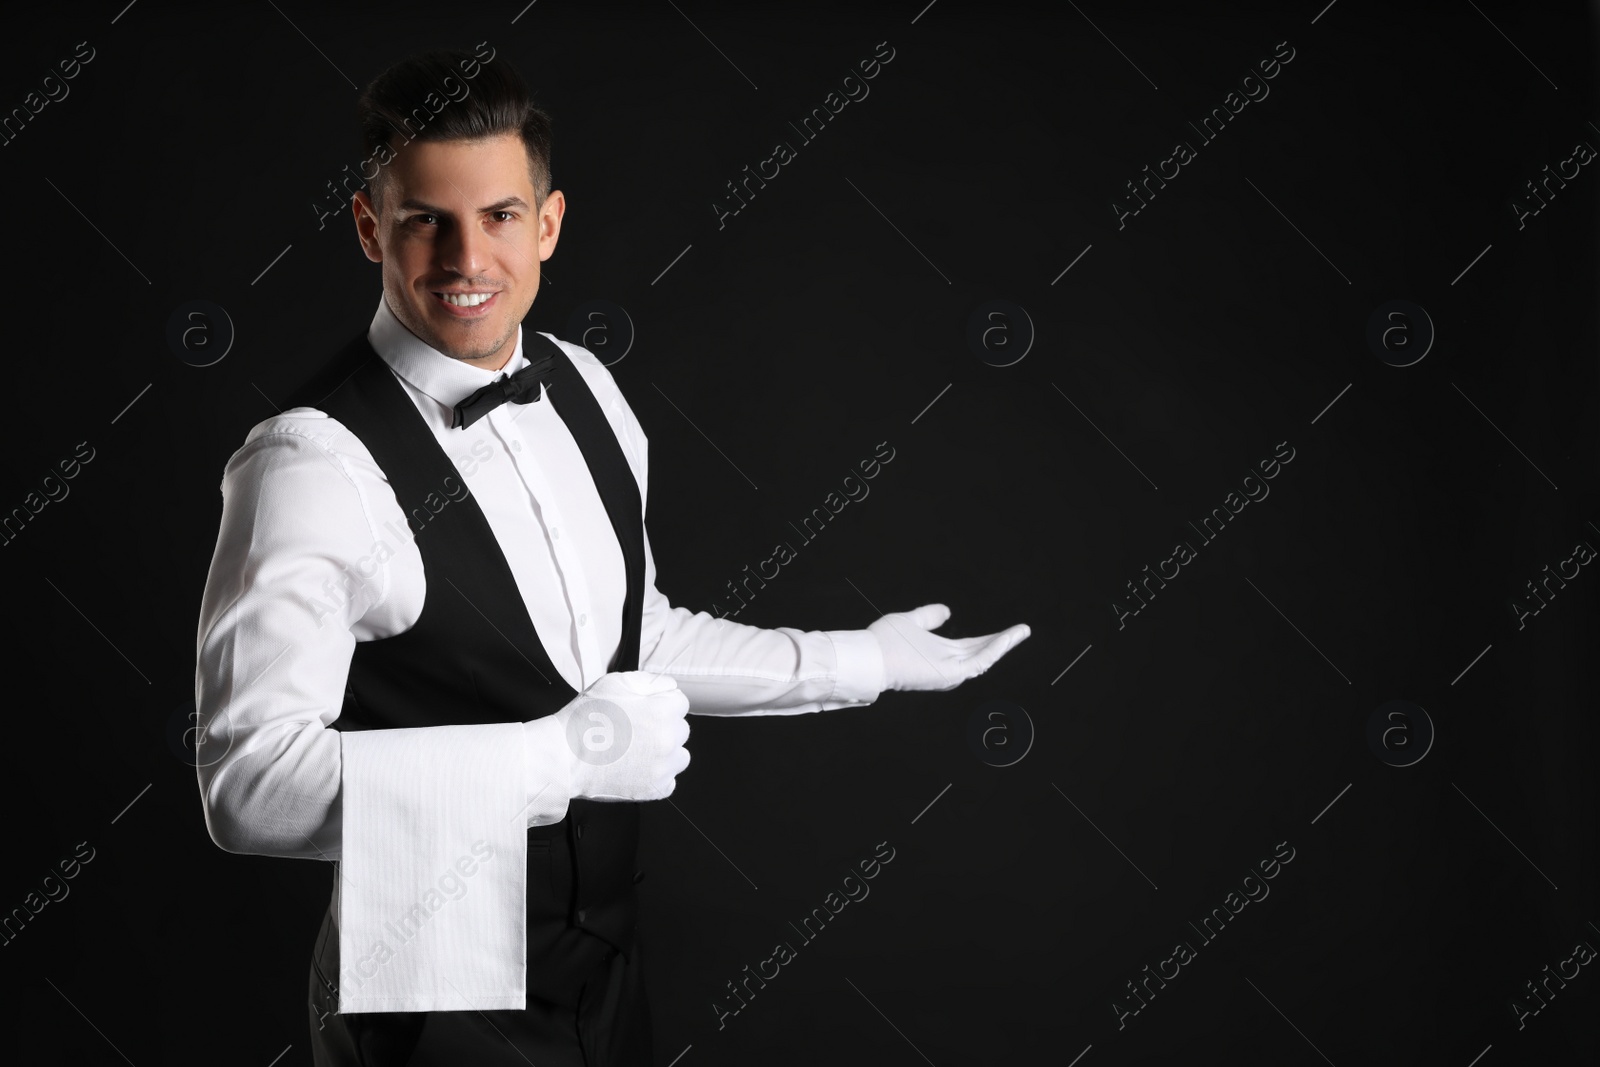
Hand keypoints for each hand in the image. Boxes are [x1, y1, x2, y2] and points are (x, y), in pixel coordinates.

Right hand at [547, 671, 690, 800]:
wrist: (565, 757)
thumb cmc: (585, 719)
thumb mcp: (615, 682)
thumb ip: (649, 681)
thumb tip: (668, 687)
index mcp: (662, 711)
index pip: (680, 702)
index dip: (660, 703)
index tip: (645, 710)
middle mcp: (669, 740)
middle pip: (680, 728)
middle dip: (664, 727)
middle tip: (636, 730)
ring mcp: (664, 767)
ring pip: (679, 756)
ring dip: (666, 752)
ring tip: (639, 751)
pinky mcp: (656, 789)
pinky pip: (669, 780)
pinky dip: (657, 775)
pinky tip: (636, 768)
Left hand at [867, 604, 1029, 691]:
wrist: (870, 655)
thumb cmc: (884, 641)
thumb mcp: (911, 621)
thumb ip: (929, 616)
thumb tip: (947, 610)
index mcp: (940, 654)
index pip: (972, 647)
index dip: (990, 638)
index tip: (1007, 629)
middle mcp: (948, 666)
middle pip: (982, 653)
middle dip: (1004, 642)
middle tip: (1023, 630)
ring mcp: (950, 672)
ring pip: (985, 658)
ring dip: (1005, 644)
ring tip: (1022, 631)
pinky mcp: (950, 674)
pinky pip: (979, 662)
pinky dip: (995, 649)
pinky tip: (1007, 637)